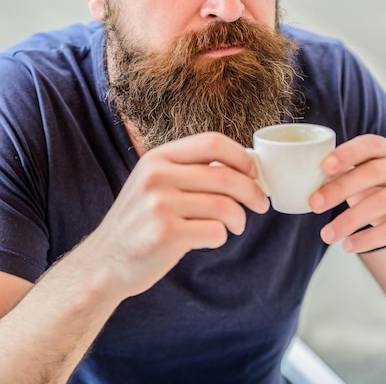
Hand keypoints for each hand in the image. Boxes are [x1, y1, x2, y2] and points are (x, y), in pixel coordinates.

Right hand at [86, 132, 269, 299]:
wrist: (105, 261)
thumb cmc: (140, 221)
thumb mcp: (154, 183)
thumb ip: (189, 170)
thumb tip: (242, 166)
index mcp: (158, 157)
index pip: (212, 142)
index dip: (241, 156)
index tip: (253, 172)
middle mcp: (157, 176)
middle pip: (225, 175)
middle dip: (252, 191)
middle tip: (261, 204)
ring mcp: (159, 205)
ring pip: (225, 205)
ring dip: (239, 218)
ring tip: (235, 226)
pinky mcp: (166, 234)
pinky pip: (215, 231)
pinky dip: (222, 237)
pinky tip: (211, 239)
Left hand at [309, 134, 385, 263]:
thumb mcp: (371, 185)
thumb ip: (348, 177)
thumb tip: (312, 179)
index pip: (371, 144)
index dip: (347, 153)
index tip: (323, 167)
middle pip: (374, 171)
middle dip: (340, 188)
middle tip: (314, 204)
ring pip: (383, 201)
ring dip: (349, 219)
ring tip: (326, 235)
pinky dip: (369, 238)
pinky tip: (349, 245)